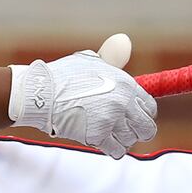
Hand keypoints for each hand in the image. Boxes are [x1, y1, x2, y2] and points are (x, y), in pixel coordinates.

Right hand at [8, 35, 157, 158]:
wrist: (42, 93)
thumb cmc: (64, 75)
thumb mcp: (91, 60)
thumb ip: (112, 57)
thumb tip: (124, 41)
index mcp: (126, 84)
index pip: (150, 107)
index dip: (144, 114)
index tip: (135, 117)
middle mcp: (123, 103)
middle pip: (146, 128)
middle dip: (138, 131)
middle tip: (126, 131)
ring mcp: (111, 120)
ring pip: (131, 140)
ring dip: (122, 140)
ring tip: (110, 135)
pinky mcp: (98, 136)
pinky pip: (117, 151)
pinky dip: (113, 150)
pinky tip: (105, 144)